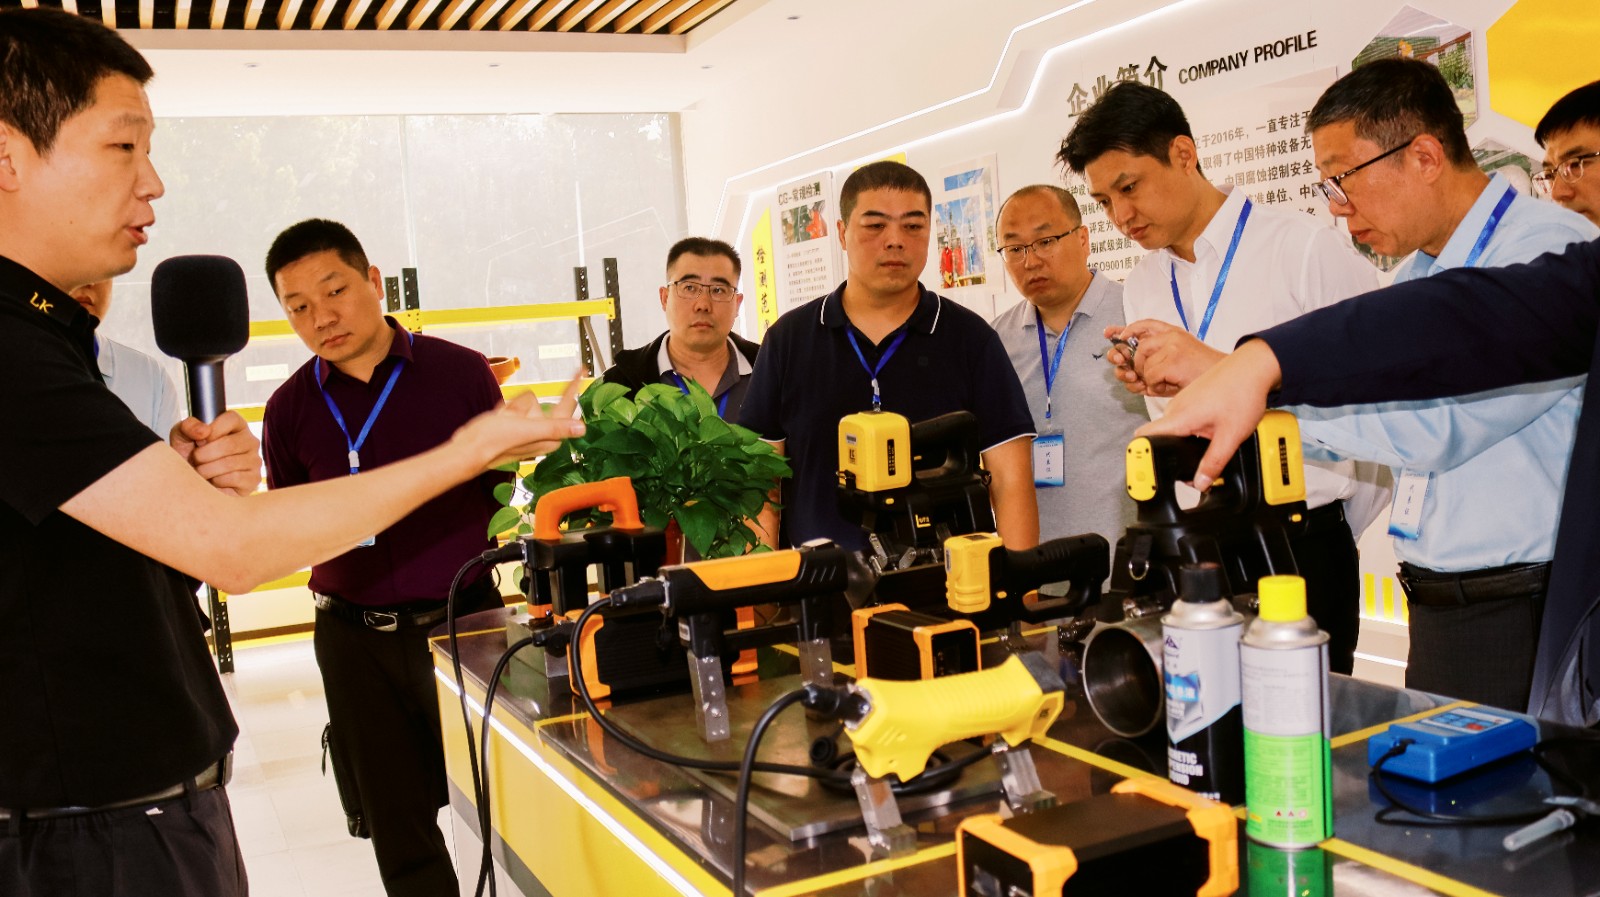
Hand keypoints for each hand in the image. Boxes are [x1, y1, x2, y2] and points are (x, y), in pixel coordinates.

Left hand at [170, 410, 262, 495]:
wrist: (192, 482)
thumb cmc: (190, 457)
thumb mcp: (182, 437)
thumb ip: (188, 427)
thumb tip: (204, 431)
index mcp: (236, 426)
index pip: (231, 419)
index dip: (212, 429)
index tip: (199, 440)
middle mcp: (250, 441)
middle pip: (229, 444)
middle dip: (204, 455)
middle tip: (195, 460)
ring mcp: (254, 460)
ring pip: (229, 463)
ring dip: (207, 470)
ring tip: (201, 472)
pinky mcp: (254, 479)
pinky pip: (234, 478)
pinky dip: (217, 482)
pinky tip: (214, 481)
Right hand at [457, 370, 586, 471]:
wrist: (469, 447)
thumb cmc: (496, 441)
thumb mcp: (528, 431)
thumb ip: (556, 428)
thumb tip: (582, 428)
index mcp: (552, 437)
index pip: (567, 407)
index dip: (573, 387)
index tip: (581, 370)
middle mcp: (544, 433)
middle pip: (544, 403)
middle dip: (524, 405)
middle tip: (511, 415)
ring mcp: (529, 428)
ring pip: (527, 401)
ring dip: (514, 407)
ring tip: (503, 421)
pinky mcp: (517, 424)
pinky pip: (516, 405)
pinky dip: (507, 409)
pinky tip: (499, 420)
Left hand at [1114, 319, 1225, 396]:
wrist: (1225, 381)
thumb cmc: (1200, 375)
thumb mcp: (1176, 361)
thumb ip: (1154, 360)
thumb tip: (1124, 367)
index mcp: (1173, 333)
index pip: (1145, 324)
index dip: (1126, 329)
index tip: (1111, 334)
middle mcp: (1172, 336)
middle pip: (1139, 348)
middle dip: (1133, 365)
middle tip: (1137, 376)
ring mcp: (1172, 346)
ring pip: (1144, 366)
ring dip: (1150, 380)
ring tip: (1165, 383)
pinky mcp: (1173, 359)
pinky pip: (1151, 377)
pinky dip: (1156, 387)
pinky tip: (1169, 387)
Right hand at [1136, 339, 1282, 490]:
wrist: (1253, 366)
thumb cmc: (1242, 393)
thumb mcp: (1231, 435)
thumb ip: (1214, 463)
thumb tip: (1201, 483)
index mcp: (1179, 417)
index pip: (1143, 436)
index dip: (1140, 454)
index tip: (1145, 470)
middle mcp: (1175, 408)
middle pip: (1160, 436)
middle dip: (1171, 453)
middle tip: (1193, 467)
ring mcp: (1182, 401)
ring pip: (1174, 427)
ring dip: (1184, 439)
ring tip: (1208, 441)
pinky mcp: (1191, 397)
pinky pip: (1183, 417)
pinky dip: (1192, 427)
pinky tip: (1212, 427)